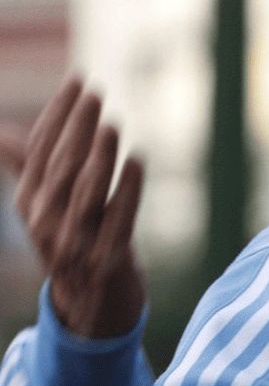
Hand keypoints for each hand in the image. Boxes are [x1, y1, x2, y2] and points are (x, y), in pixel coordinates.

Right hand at [4, 77, 145, 338]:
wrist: (91, 305)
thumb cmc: (73, 240)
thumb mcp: (48, 205)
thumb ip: (30, 167)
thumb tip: (0, 134)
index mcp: (29, 203)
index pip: (39, 151)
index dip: (57, 115)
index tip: (78, 80)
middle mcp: (44, 222)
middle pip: (61, 168)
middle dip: (77, 128)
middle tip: (96, 93)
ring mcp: (74, 244)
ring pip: (85, 195)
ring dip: (99, 158)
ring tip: (112, 124)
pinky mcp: (106, 261)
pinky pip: (118, 221)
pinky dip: (127, 191)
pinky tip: (138, 160)